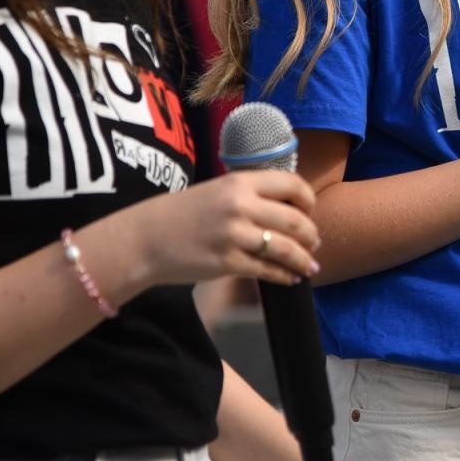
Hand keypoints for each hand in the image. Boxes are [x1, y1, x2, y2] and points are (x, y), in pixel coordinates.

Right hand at [135, 170, 319, 286]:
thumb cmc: (180, 214)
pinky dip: (284, 276)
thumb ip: (249, 195)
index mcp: (239, 182)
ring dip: (303, 260)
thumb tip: (286, 210)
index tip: (309, 212)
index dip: (308, 200)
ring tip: (310, 266)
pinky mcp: (227, 262)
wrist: (145, 238)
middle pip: (295, 220)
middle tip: (314, 243)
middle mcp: (240, 206)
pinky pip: (267, 271)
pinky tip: (290, 278)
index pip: (292, 185)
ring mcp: (234, 235)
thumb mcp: (217, 190)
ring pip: (285, 248)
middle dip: (311, 235)